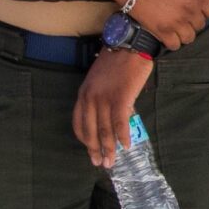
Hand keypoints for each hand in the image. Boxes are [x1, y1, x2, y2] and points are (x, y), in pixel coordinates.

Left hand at [73, 50, 153, 166]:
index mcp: (84, 94)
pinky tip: (126, 145)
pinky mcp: (120, 97)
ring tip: (112, 161)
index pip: (79, 123)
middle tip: (101, 163)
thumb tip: (115, 116)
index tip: (92, 151)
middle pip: (90, 130)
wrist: (129, 45)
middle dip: (95, 150)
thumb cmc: (118, 61)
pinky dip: (122, 136)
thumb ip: (103, 97)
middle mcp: (90, 98)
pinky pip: (119, 122)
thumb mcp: (100, 79)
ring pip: (104, 129)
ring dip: (108, 148)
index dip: (85, 140)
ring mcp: (104, 98)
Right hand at [99, 0, 208, 48]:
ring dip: (185, 32)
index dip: (206, 8)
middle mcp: (189, 12)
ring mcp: (175, 23)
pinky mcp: (161, 31)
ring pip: (190, 37)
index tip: (198, 5)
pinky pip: (174, 45)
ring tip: (178, 25)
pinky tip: (168, 33)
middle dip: (194, 19)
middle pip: (201, 24)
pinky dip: (173, 41)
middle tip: (184, 13)